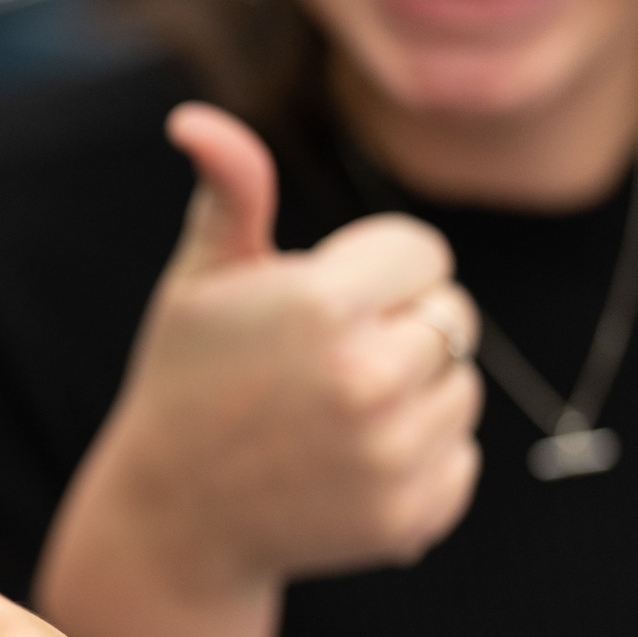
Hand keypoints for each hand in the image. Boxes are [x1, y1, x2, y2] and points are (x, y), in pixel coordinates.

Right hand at [45, 104, 482, 633]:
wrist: (174, 517)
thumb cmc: (187, 380)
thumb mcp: (199, 281)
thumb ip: (230, 193)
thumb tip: (195, 118)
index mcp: (322, 304)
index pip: (423, 253)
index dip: (373, 271)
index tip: (319, 304)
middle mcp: (366, 379)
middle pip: (453, 318)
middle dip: (399, 329)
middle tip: (322, 364)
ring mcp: (392, 454)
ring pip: (463, 388)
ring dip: (414, 395)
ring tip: (334, 416)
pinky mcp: (410, 514)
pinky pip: (462, 458)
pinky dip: (420, 460)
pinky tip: (350, 466)